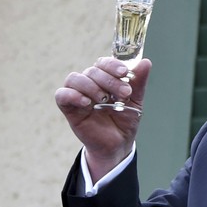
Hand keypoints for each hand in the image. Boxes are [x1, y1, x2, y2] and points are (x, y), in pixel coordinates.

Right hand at [55, 57, 151, 177]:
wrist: (117, 144)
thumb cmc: (124, 121)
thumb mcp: (135, 101)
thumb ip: (138, 83)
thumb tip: (145, 62)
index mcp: (104, 79)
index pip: (103, 63)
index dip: (112, 65)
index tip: (124, 73)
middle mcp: (90, 84)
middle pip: (92, 71)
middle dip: (109, 80)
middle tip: (124, 93)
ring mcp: (77, 95)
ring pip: (74, 78)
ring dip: (90, 86)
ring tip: (104, 99)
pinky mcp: (69, 109)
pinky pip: (61, 95)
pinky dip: (72, 95)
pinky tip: (87, 103)